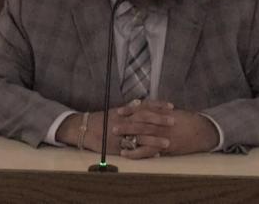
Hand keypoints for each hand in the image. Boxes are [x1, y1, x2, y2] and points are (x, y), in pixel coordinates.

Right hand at [56, 100, 173, 156]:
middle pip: (144, 119)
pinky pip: (133, 150)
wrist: (83, 128)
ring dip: (155, 140)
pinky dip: (144, 152)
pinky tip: (156, 155)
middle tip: (174, 121)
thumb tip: (142, 103)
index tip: (171, 106)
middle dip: (160, 121)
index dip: (158, 106)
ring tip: (168, 143)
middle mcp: (124, 121)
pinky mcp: (117, 147)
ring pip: (140, 136)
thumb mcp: (116, 111)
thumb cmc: (102, 119)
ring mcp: (121, 134)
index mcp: (125, 111)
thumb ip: (130, 108)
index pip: (144, 106)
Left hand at [114, 101, 218, 157]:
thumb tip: (146, 107)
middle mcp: (162, 123)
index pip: (144, 110)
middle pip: (140, 122)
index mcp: (163, 113)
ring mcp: (163, 136)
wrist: (203, 131)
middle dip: (126, 123)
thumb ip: (160, 110)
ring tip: (116, 137)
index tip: (120, 111)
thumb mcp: (175, 112)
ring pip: (142, 135)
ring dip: (128, 136)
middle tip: (113, 125)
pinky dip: (136, 153)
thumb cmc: (189, 121)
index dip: (131, 110)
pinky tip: (127, 153)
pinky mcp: (165, 147)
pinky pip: (148, 151)